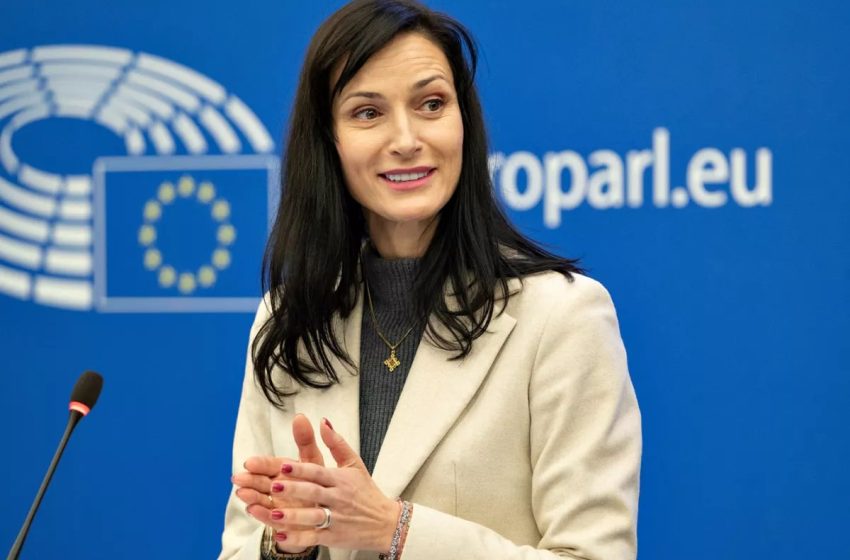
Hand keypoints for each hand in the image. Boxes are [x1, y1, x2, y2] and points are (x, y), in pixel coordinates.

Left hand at [247, 418, 400, 552]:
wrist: (386, 523)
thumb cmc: (366, 491)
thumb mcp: (355, 464)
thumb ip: (337, 443)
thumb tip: (323, 421)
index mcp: (341, 479)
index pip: (319, 472)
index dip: (302, 470)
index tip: (284, 466)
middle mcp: (338, 498)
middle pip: (314, 493)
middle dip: (294, 489)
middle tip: (274, 486)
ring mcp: (336, 519)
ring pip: (313, 516)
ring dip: (293, 516)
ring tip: (274, 514)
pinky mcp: (334, 537)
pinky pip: (314, 538)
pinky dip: (299, 538)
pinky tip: (281, 536)